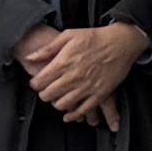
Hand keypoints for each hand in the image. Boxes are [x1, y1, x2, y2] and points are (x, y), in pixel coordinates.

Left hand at [16, 21, 143, 120]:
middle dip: (44, 94)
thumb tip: (30, 58)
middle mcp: (73, 77)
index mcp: (63, 63)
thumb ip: (48, 48)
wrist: (122, 42)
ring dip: (57, 103)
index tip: (38, 82)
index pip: (39, 82)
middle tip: (48, 90)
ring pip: (62, 104)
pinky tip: (69, 114)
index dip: (35, 83)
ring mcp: (87, 87)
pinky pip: (83, 110)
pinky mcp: (100, 93)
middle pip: (48, 95)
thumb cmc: (96, 37)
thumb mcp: (69, 35)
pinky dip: (73, 115)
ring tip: (59, 98)